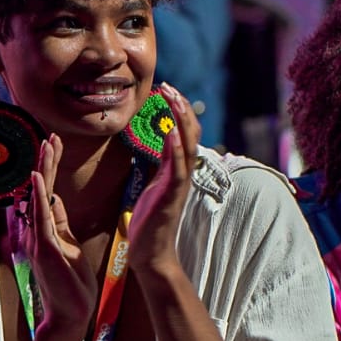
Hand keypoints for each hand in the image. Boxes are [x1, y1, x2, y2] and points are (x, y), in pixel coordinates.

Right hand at [24, 134, 93, 338]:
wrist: (70, 314)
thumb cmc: (71, 284)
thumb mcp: (68, 246)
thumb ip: (59, 223)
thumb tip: (55, 199)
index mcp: (44, 230)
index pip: (46, 191)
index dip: (50, 167)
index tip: (53, 142)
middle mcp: (36, 231)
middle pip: (40, 189)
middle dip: (46, 161)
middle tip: (50, 135)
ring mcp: (38, 239)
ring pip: (38, 196)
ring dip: (42, 169)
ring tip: (45, 145)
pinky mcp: (44, 248)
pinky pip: (39, 217)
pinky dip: (38, 195)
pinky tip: (36, 177)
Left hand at [126, 83, 199, 274]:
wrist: (151, 253)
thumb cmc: (150, 222)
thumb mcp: (153, 186)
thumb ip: (158, 165)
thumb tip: (157, 143)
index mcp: (177, 170)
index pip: (184, 133)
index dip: (179, 111)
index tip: (168, 91)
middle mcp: (183, 174)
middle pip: (190, 133)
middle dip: (181, 108)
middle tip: (169, 87)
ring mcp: (179, 185)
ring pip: (187, 146)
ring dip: (181, 120)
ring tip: (173, 98)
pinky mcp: (171, 196)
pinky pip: (177, 169)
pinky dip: (176, 149)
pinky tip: (171, 131)